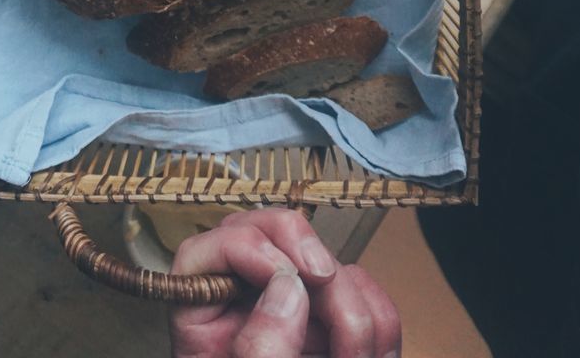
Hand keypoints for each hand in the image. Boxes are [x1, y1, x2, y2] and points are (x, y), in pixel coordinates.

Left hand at [168, 208, 400, 357]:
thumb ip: (260, 346)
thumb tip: (288, 286)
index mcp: (203, 328)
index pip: (202, 255)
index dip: (245, 246)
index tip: (286, 274)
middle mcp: (245, 310)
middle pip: (268, 235)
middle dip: (312, 264)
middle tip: (330, 297)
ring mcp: (293, 315)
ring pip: (327, 263)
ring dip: (353, 304)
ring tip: (355, 357)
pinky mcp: (332, 326)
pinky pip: (363, 293)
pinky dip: (377, 320)